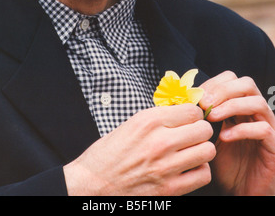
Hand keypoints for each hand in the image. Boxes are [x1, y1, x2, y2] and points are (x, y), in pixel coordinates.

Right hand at [63, 104, 215, 195]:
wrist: (93, 184)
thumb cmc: (110, 153)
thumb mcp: (131, 124)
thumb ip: (159, 117)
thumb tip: (183, 111)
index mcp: (149, 121)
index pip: (192, 111)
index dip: (193, 115)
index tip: (189, 120)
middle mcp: (160, 141)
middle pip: (203, 129)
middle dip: (200, 131)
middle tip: (192, 136)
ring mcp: (167, 166)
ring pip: (207, 151)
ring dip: (201, 150)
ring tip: (191, 152)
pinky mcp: (170, 189)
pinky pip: (203, 174)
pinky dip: (199, 171)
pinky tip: (188, 169)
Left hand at [199, 71, 274, 195]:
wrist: (239, 191)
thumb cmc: (224, 163)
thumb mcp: (208, 135)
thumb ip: (200, 116)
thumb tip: (182, 99)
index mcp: (239, 105)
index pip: (232, 79)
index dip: (214, 83)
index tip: (197, 96)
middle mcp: (255, 112)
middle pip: (246, 84)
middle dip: (223, 90)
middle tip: (205, 103)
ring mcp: (267, 127)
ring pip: (257, 102)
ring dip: (232, 106)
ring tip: (213, 117)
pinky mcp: (273, 145)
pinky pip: (263, 129)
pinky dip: (242, 130)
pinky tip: (225, 137)